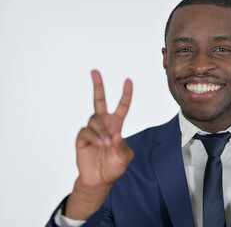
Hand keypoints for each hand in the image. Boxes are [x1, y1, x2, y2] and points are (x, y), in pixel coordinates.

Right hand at [65, 70, 133, 219]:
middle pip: (99, 100)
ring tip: (106, 144)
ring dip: (102, 131)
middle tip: (95, 71)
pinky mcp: (82, 137)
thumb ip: (122, 145)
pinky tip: (99, 145)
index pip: (121, 106)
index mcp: (116, 125)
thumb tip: (116, 134)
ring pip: (95, 119)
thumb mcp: (125, 156)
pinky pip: (86, 131)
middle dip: (98, 85)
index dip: (126, 94)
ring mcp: (92, 129)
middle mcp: (103, 124)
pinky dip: (94, 137)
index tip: (128, 81)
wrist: (100, 179)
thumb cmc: (114, 166)